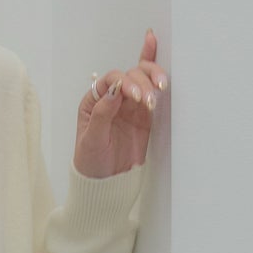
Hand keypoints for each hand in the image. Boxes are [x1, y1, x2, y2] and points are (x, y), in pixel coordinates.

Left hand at [72, 26, 167, 178]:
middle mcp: (112, 99)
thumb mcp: (91, 139)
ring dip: (153, 79)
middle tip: (148, 99)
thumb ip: (102, 114)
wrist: (106, 183)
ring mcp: (129, 106)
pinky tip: (161, 70)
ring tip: (161, 89)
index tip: (135, 95)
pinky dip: (157, 81)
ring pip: (143, 80)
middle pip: (130, 76)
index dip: (125, 82)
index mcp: (95, 101)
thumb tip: (115, 90)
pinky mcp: (144, 116)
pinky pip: (152, 94)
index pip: (111, 81)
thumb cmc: (91, 162)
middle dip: (142, 83)